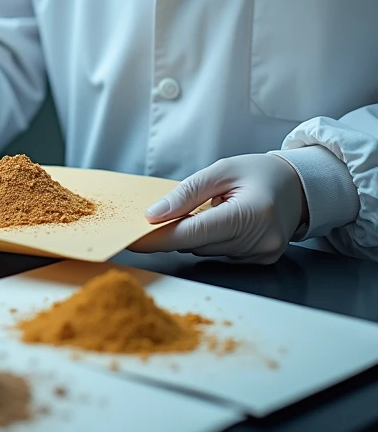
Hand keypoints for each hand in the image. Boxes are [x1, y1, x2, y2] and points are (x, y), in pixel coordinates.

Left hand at [133, 154, 307, 263]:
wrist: (299, 186)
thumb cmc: (260, 172)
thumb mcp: (222, 170)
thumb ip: (187, 193)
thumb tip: (155, 214)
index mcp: (251, 214)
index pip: (194, 233)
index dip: (159, 238)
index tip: (132, 239)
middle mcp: (259, 240)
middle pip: (197, 244)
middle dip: (174, 230)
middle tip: (158, 215)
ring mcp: (261, 255)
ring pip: (206, 250)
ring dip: (194, 233)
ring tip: (207, 208)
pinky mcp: (260, 261)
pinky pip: (221, 253)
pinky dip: (211, 238)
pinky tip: (220, 220)